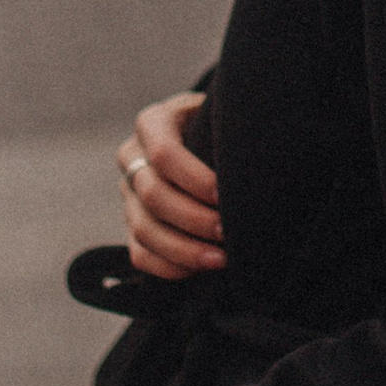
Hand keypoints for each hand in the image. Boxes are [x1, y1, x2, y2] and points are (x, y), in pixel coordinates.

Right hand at [118, 91, 224, 279]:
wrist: (207, 137)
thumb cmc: (224, 127)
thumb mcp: (224, 116)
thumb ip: (233, 130)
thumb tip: (256, 166)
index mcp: (154, 123)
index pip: (164, 153)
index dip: (195, 179)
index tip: (225, 195)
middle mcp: (133, 157)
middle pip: (153, 195)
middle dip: (194, 218)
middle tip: (228, 232)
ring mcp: (129, 193)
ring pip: (144, 229)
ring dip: (183, 250)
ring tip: (220, 260)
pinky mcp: (132, 224)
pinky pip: (140, 254)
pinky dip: (169, 267)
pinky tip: (201, 270)